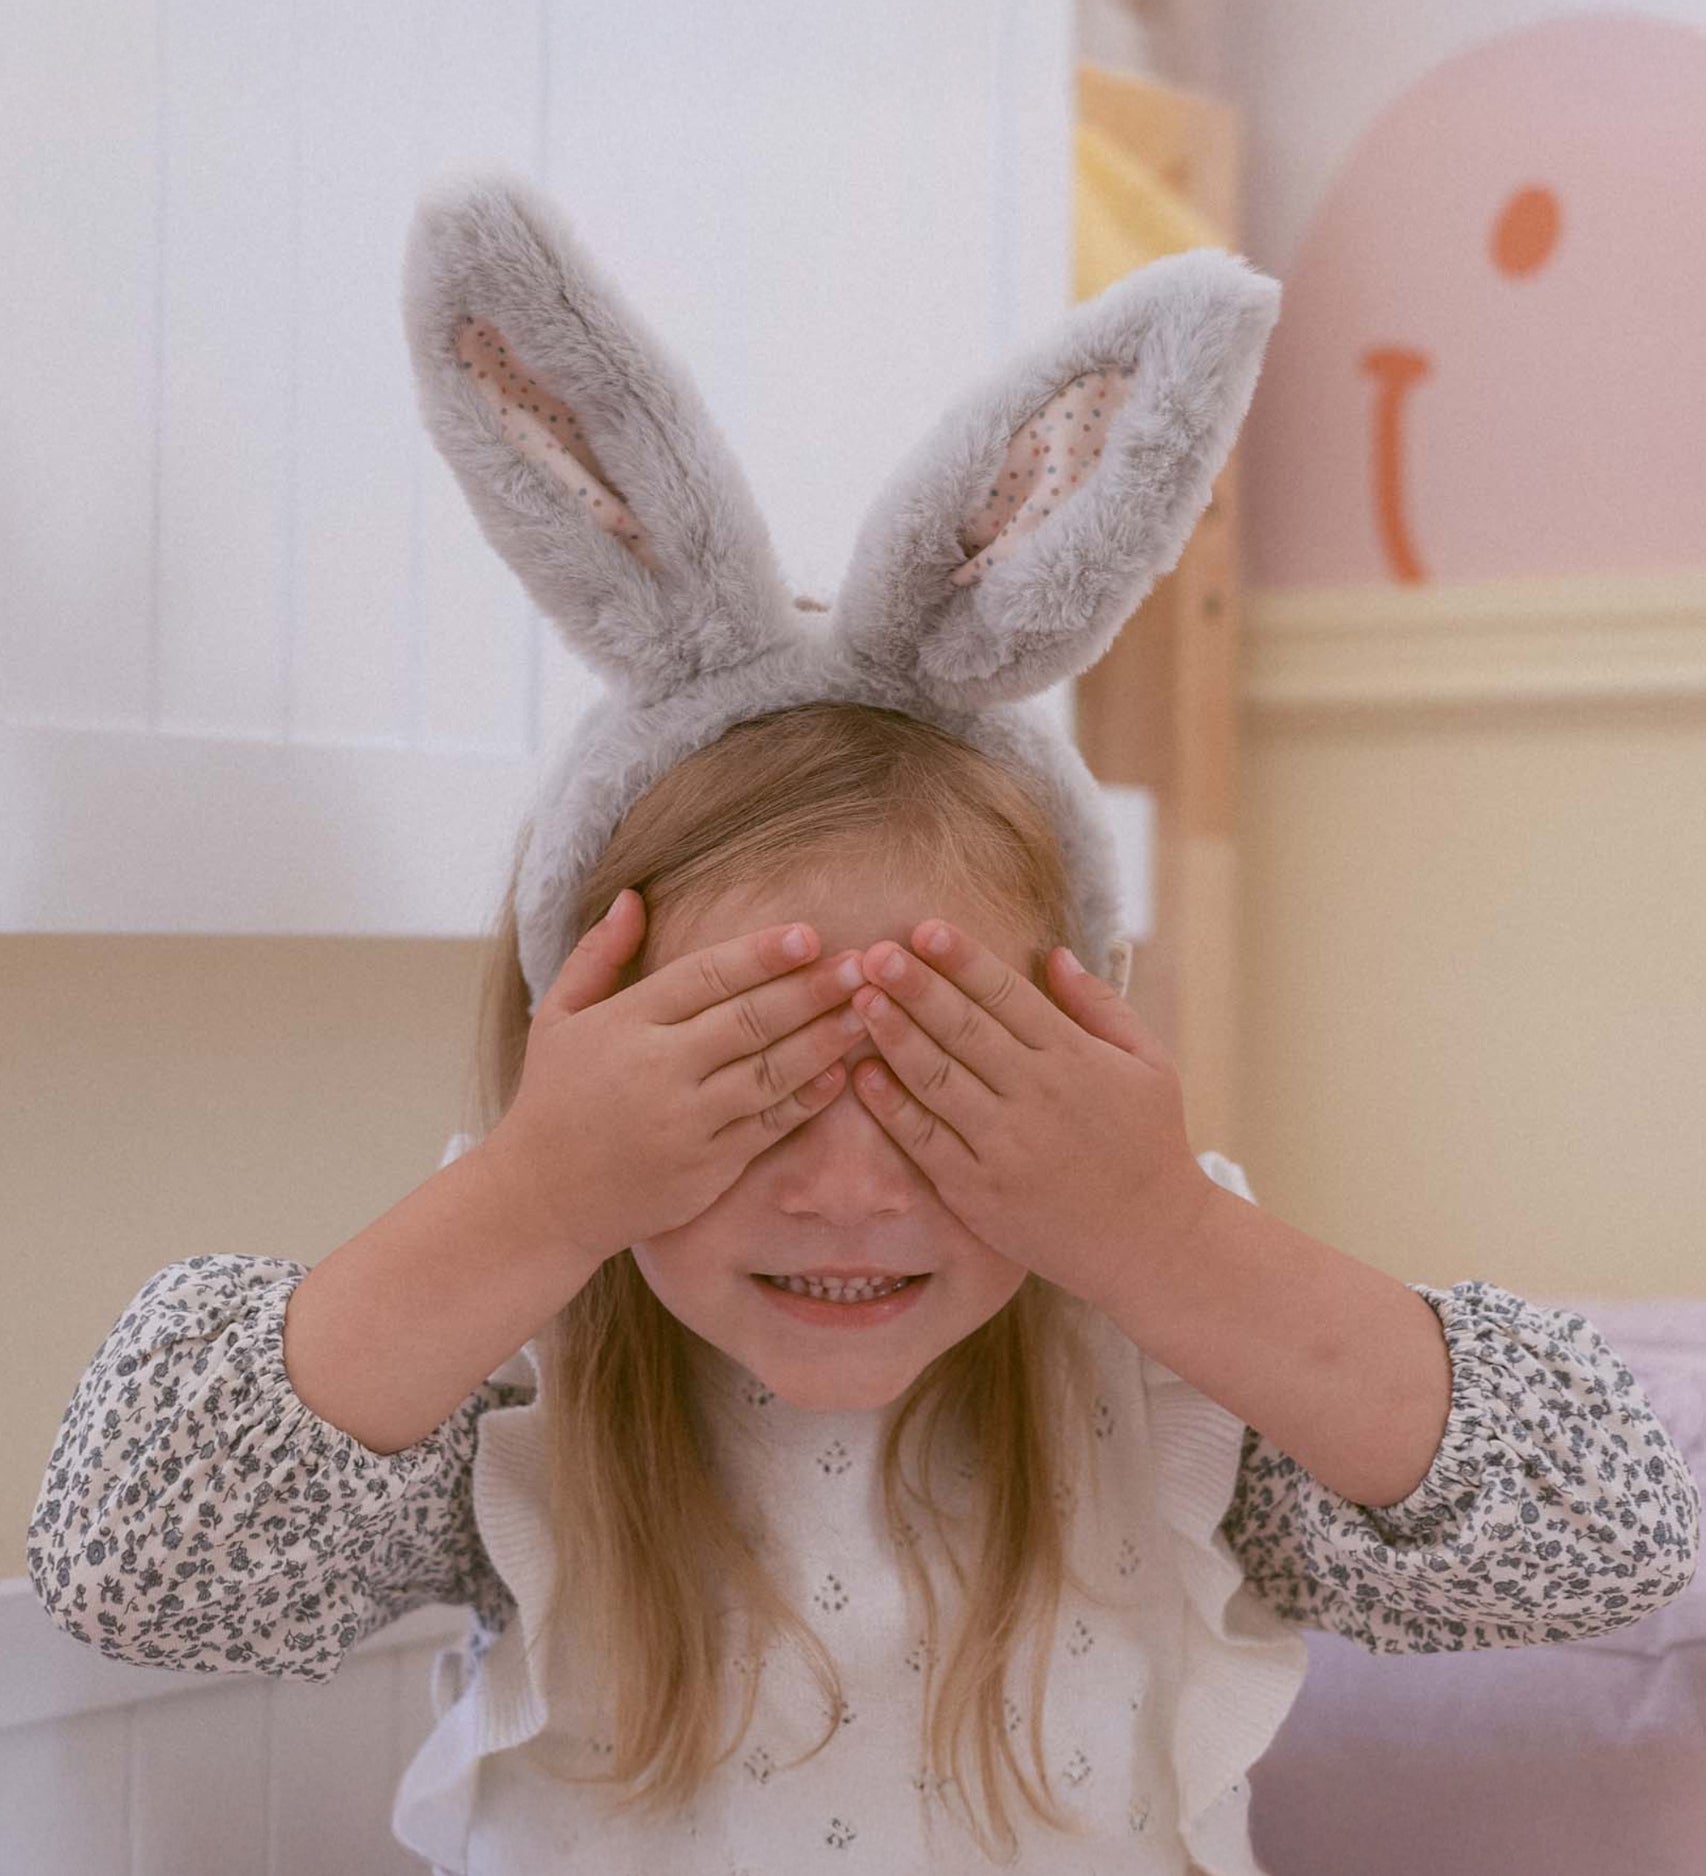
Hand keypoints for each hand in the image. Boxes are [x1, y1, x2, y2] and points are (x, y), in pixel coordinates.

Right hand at [483, 889, 863, 1263]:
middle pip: (750, 1020)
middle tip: (864, 963)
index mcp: (624, 1024)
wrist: (543, 1200)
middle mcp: (658, 1071)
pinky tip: (841, 1072)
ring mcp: (687, 1122)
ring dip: (825, 1040)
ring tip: (866, 1011)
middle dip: (812, 989)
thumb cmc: (553, 1098)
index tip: (809, 934)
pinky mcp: (708, 1167)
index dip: (761, 954)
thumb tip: (634, 895)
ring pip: (771, 1072)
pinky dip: (809, 1098)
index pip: (705, 976)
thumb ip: (600, 954)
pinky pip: (770, 1125)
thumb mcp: (559, 1017)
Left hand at [844, 921, 1215, 1310]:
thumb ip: (1100, 1006)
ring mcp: (1004, 1146)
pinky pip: (925, 1140)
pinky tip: (863, 1072)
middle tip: (874, 953)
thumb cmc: (1150, 1143)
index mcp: (1075, 1058)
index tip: (925, 928)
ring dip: (894, 1035)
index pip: (1007, 994)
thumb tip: (1055, 954)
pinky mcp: (978, 1192)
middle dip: (915, 987)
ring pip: (937, 1079)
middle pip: (963, 1029)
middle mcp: (1037, 1096)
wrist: (1151, 1241)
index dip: (963, 959)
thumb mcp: (1149, 1062)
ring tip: (859, 999)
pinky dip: (891, 1106)